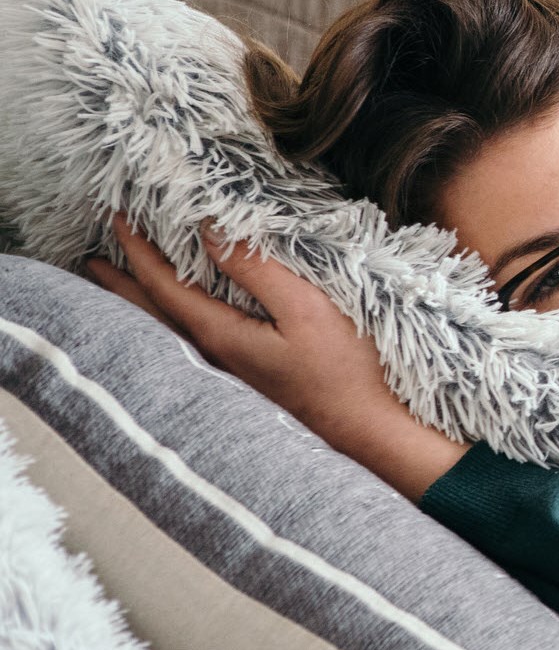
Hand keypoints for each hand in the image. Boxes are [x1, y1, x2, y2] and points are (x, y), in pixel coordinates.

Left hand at [85, 213, 469, 499]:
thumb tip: (210, 229)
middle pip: (154, 315)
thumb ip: (257, 268)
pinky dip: (172, 324)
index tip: (117, 218)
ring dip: (143, 307)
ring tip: (125, 290)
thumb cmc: (346, 372)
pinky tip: (184, 325)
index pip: (164, 287)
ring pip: (169, 334)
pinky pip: (192, 344)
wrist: (370, 432)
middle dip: (125, 284)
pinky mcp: (252, 383)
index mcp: (221, 336)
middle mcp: (215, 358)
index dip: (138, 251)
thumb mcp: (307, 308)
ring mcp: (231, 376)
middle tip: (96, 260)